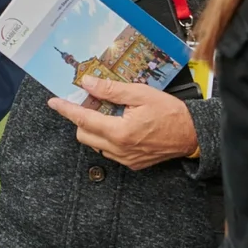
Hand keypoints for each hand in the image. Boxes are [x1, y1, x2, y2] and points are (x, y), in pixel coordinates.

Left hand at [48, 77, 197, 169]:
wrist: (192, 134)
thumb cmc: (170, 113)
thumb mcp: (140, 94)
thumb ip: (111, 90)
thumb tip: (88, 83)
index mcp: (119, 131)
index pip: (83, 119)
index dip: (66, 110)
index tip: (54, 102)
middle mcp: (119, 149)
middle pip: (84, 135)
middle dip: (81, 119)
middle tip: (91, 103)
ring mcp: (125, 159)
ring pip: (96, 144)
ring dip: (95, 129)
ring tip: (110, 114)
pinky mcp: (132, 164)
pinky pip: (110, 151)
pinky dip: (108, 138)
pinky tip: (122, 125)